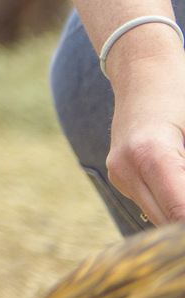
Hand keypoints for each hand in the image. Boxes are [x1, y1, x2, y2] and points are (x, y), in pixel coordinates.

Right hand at [104, 29, 184, 224]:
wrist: (144, 72)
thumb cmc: (181, 95)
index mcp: (150, 153)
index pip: (181, 213)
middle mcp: (126, 168)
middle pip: (170, 222)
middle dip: (183, 224)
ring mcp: (118, 175)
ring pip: (161, 219)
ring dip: (180, 216)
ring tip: (183, 187)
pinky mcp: (119, 178)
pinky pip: (154, 207)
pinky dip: (174, 209)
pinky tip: (179, 193)